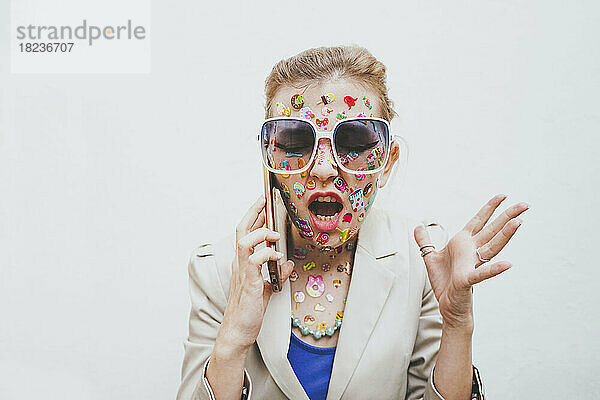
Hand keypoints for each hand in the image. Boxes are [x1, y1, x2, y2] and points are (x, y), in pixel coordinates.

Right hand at [217, 196, 294, 355]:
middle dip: (253, 212)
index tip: (263, 203)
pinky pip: (253, 261)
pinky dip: (266, 254)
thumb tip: (288, 264)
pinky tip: (278, 256)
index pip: (245, 233)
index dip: (254, 216)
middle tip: (264, 200)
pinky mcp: (249, 284)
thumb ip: (276, 274)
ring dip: (260, 233)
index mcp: (243, 263)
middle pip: (241, 230)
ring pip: (244, 241)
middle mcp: (240, 264)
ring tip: (275, 234)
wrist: (238, 331)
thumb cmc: (249, 311)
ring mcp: (243, 273)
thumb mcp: (267, 288)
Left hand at [414, 194, 528, 328]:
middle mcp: (471, 252)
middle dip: (507, 216)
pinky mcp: (469, 279)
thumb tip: (418, 226)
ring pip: (492, 247)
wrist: (447, 304)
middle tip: (524, 205)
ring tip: (518, 223)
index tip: (503, 196)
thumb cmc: (444, 282)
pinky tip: (508, 265)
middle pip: (492, 230)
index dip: (490, 208)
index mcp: (463, 244)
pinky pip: (483, 273)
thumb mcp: (430, 257)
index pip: (478, 221)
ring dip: (505, 235)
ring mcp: (473, 265)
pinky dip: (495, 270)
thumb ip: (425, 241)